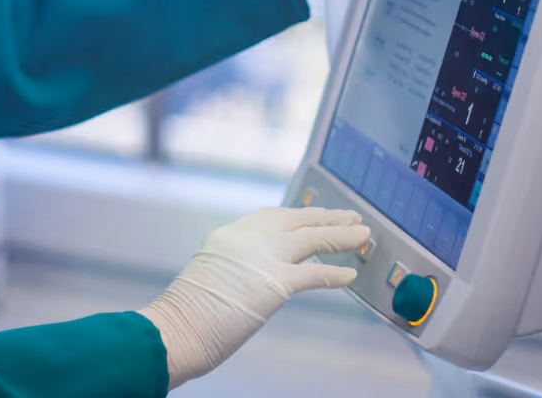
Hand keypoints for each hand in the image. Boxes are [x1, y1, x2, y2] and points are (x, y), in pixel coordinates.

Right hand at [137, 207, 368, 389]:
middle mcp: (247, 237)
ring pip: (310, 238)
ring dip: (340, 235)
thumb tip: (252, 275)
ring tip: (362, 234)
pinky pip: (313, 274)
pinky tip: (351, 274)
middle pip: (296, 219)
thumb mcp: (210, 272)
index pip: (270, 217)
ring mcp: (262, 257)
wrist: (179, 325)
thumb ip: (233, 265)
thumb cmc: (187, 311)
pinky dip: (334, 273)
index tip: (315, 215)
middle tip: (350, 215)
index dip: (297, 216)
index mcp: (229, 234)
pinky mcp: (275, 282)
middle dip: (325, 217)